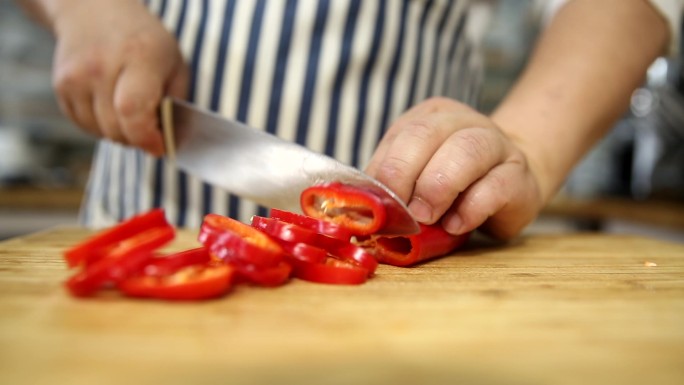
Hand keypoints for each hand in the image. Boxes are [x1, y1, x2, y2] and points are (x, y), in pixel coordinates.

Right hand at [50, 0, 188, 155]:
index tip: (159, 146)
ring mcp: (76, 76)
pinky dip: (100, 126)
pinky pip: (83, 125)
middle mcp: (102, 66)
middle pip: (117, 128)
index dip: (146, 137)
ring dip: (119, 134)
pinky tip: (110, 106)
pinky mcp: (61, 85)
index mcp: (139, 57)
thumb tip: (168, 141)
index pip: (133, 110)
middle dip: (138, 139)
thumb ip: (174, 103)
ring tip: (130, 113)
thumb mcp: (174, 64)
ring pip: (100, 131)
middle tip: (150, 130)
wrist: (95, 12)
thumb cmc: (145, 42)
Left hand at [365, 97, 543, 239]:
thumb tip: (358, 207)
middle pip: (428, 134)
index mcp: (431, 117)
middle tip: (399, 210)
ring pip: (467, 151)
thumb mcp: (418, 176)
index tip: (375, 203)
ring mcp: (496, 144)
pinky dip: (471, 208)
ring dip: (439, 187)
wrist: (514, 180)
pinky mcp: (519, 176)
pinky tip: (456, 226)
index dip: (385, 169)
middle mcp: (463, 122)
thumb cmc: (454, 183)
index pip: (402, 134)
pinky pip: (495, 186)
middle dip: (405, 173)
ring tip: (425, 217)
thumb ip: (392, 184)